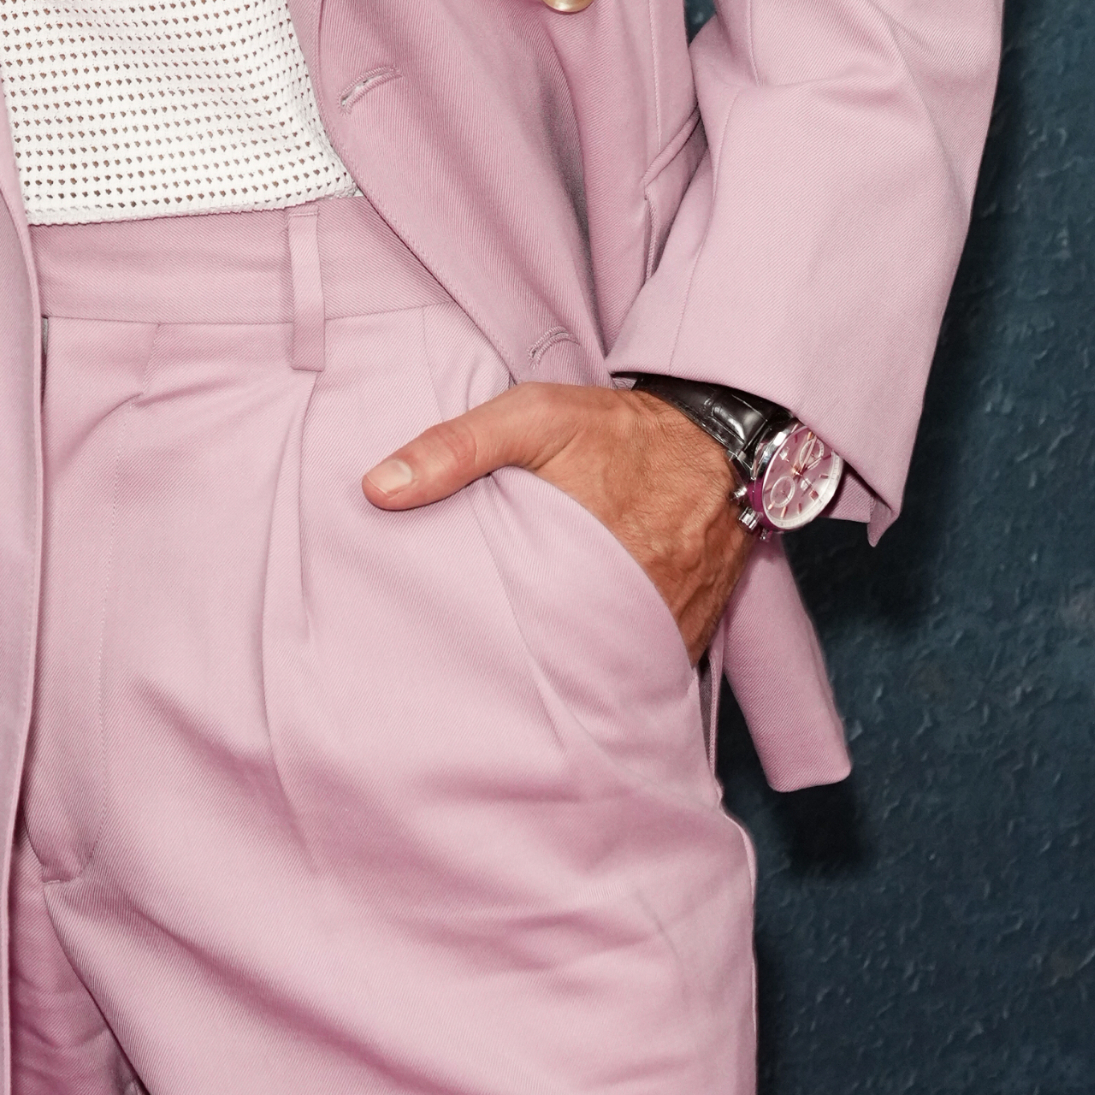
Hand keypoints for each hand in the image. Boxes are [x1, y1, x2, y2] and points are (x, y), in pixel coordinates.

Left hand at [364, 379, 754, 659]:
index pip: (522, 638)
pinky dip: (613, 667)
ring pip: (604, 674)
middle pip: (561, 665)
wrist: (717, 438)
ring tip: (527, 675)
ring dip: (572, 674)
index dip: (485, 652)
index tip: (448, 656)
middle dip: (524, 674)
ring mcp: (666, 629)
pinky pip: (642, 670)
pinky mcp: (688, 635)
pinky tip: (581, 662)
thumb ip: (456, 447)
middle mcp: (632, 609)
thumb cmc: (618, 429)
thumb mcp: (533, 417)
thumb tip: (377, 488)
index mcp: (585, 562)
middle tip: (478, 677)